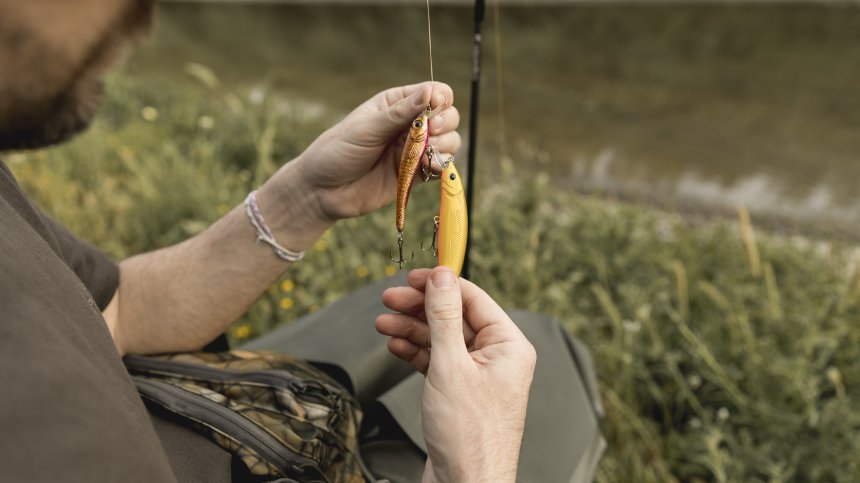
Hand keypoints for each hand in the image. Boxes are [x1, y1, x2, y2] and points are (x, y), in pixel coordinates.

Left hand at [255, 82, 458, 253]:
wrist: (323, 191)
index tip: (433, 107)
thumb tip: (429, 91)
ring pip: (449, 141)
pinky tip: (430, 167)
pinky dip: (442, 165)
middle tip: (431, 132)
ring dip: (446, 144)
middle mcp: (409, 124)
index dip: (439, 97)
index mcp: (396, 104)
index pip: (433, 92)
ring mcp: (414, 150)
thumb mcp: (366, 128)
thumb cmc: (337, 152)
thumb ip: (400, 113)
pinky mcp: (415, 174)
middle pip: (447, 115)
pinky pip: (440, 166)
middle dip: (445, 122)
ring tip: (428, 152)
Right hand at [377, 267, 536, 482]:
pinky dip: (416, 352)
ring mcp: (478, 376)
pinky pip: (438, 361)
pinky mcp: (461, 393)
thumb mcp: (451, 367)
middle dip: (420, 308)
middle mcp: (497, 358)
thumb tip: (442, 277)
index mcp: (509, 346)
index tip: (412, 277)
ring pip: (442, 339)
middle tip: (389, 299)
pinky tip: (396, 345)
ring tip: (384, 323)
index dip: (441, 284)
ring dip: (413, 329)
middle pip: (454, 317)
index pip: (473, 299)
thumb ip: (444, 318)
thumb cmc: (469, 437)